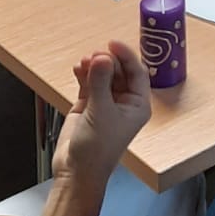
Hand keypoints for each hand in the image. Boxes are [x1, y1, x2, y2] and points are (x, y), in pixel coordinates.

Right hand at [48, 41, 151, 215]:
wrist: (76, 171)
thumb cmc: (97, 150)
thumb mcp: (101, 112)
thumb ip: (100, 82)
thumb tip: (102, 57)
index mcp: (138, 105)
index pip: (137, 72)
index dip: (126, 56)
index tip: (112, 44)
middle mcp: (124, 102)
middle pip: (119, 70)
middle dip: (107, 61)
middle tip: (94, 56)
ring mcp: (106, 102)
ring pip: (103, 74)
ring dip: (94, 66)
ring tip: (84, 62)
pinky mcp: (89, 104)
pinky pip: (89, 82)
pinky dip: (84, 73)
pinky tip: (78, 68)